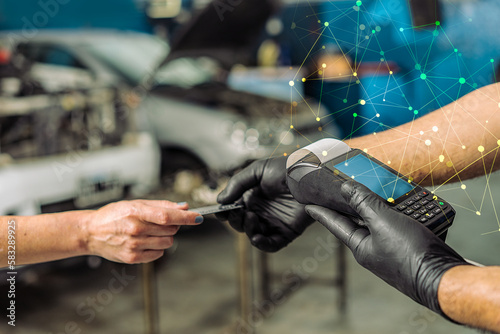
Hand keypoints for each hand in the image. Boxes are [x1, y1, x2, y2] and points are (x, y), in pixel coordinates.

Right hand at [85, 200, 201, 263]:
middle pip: (171, 230)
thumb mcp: (136, 203)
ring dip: (166, 237)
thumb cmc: (114, 215)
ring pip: (167, 243)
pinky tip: (146, 241)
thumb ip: (161, 205)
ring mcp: (134, 245)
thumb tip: (183, 206)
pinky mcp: (132, 258)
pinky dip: (157, 248)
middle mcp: (135, 229)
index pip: (168, 216)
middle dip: (173, 225)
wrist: (91, 232)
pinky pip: (158, 254)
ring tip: (151, 232)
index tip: (198, 217)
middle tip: (160, 222)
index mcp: (136, 212)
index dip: (186, 217)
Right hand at [217, 157, 313, 251]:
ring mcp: (274, 222)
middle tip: (237, 211)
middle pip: (241, 223)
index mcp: (253, 197)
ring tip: (251, 217)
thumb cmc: (286, 169)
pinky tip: (256, 238)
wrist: (310, 175)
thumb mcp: (257, 170)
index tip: (220, 212)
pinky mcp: (287, 232)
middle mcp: (262, 211)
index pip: (234, 209)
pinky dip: (262, 244)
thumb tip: (220, 201)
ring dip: (247, 230)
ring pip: (253, 235)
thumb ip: (237, 184)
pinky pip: (271, 244)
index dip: (225, 212)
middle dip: (235, 220)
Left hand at [305, 181, 468, 316]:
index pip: (335, 224)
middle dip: (353, 204)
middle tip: (345, 188)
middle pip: (359, 221)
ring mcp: (393, 250)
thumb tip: (345, 188)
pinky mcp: (411, 248)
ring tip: (379, 189)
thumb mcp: (382, 222)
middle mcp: (374, 249)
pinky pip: (400, 226)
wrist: (444, 278)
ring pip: (382, 222)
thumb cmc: (410, 254)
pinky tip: (407, 204)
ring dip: (381, 206)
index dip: (321, 212)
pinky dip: (400, 213)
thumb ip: (363, 203)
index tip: (308, 204)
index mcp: (361, 246)